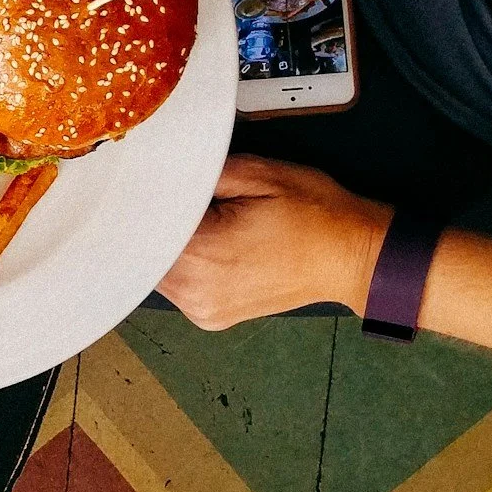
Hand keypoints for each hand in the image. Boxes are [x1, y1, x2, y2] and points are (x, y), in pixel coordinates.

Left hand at [159, 154, 389, 328]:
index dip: (137, 207)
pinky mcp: (210, 317)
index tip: (138, 190)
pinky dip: (182, 266)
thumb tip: (163, 176)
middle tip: (174, 201)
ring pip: (156, 272)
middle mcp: (195, 291)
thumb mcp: (258, 173)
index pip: (139, 230)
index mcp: (201, 255)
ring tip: (200, 224)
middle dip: (153, 226)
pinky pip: (177, 287)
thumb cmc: (315, 214)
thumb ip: (200, 174)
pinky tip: (207, 248)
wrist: (354, 256)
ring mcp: (201, 310)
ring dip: (167, 248)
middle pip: (142, 254)